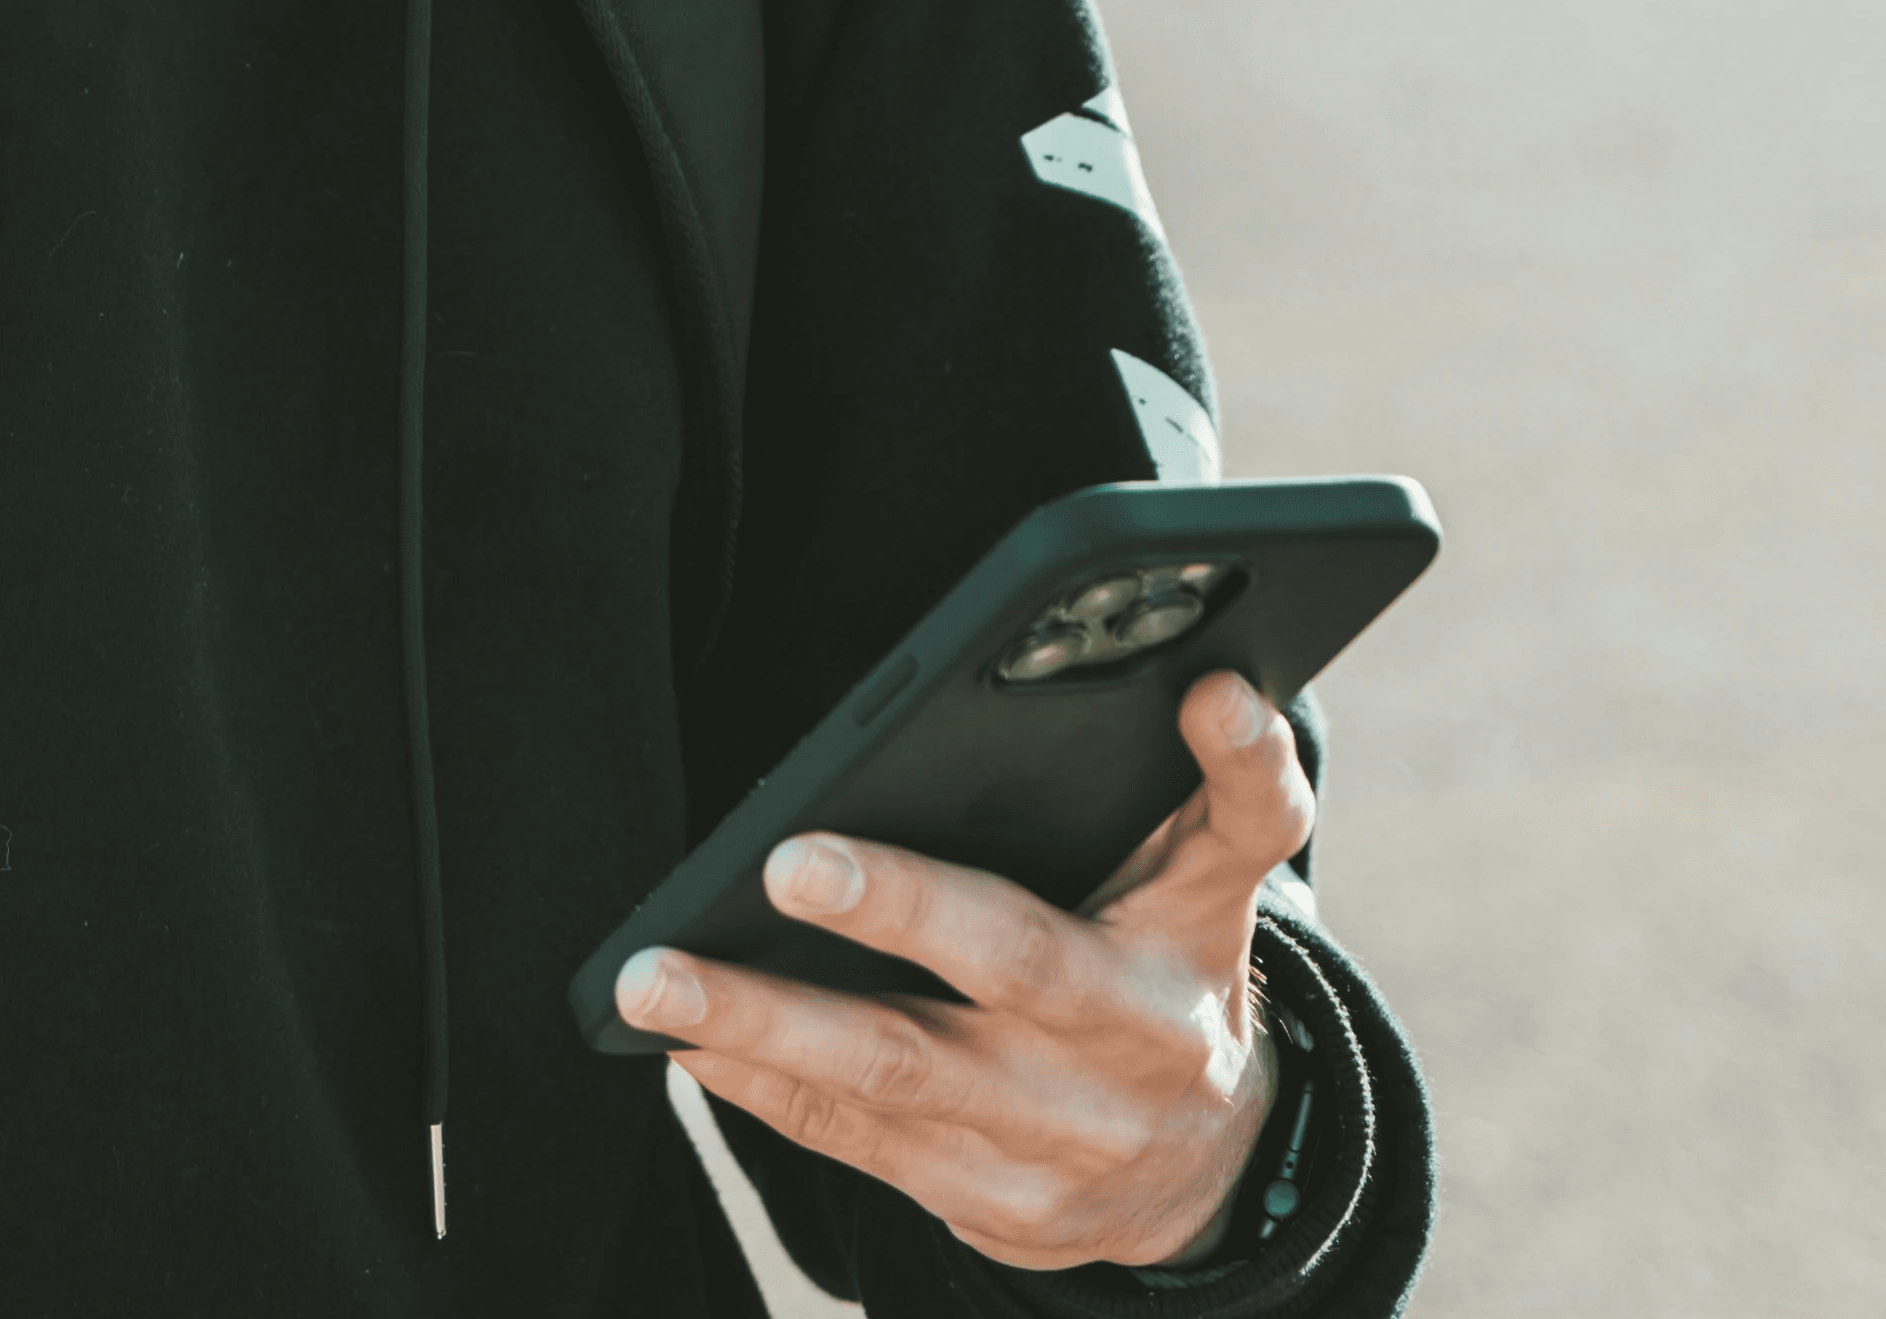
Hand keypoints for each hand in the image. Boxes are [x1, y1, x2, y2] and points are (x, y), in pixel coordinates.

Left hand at [616, 669, 1307, 1272]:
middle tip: (782, 862)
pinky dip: (765, 1086)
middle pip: (1015, 959)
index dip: (1226, 768)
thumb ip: (1216, 784)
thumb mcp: (1209, 882)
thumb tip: (1198, 679)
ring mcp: (1052, 1137)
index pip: (1229, 835)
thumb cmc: (1170, 973)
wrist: (1205, 1179)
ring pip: (896, 1074)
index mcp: (1185, 937)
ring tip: (655, 977)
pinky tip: (686, 1040)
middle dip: (895, 909)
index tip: (1196, 693)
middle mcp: (1126, 1041)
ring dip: (765, 1021)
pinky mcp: (988, 1205)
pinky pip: (857, 1140)